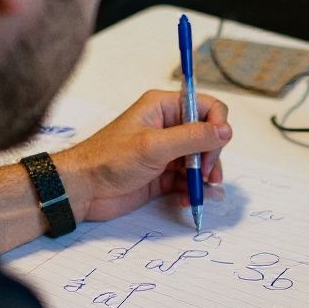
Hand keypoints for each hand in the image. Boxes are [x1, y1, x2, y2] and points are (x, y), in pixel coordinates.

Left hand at [54, 89, 230, 221]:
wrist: (83, 190)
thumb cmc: (108, 160)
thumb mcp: (154, 146)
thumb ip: (193, 137)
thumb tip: (225, 131)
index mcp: (163, 107)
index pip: (206, 107)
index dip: (217, 125)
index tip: (215, 146)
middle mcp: (168, 126)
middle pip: (208, 136)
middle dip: (212, 157)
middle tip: (205, 174)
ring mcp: (167, 152)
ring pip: (202, 161)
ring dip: (206, 178)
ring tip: (201, 192)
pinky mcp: (163, 175)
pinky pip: (190, 181)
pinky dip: (194, 191)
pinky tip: (190, 200)